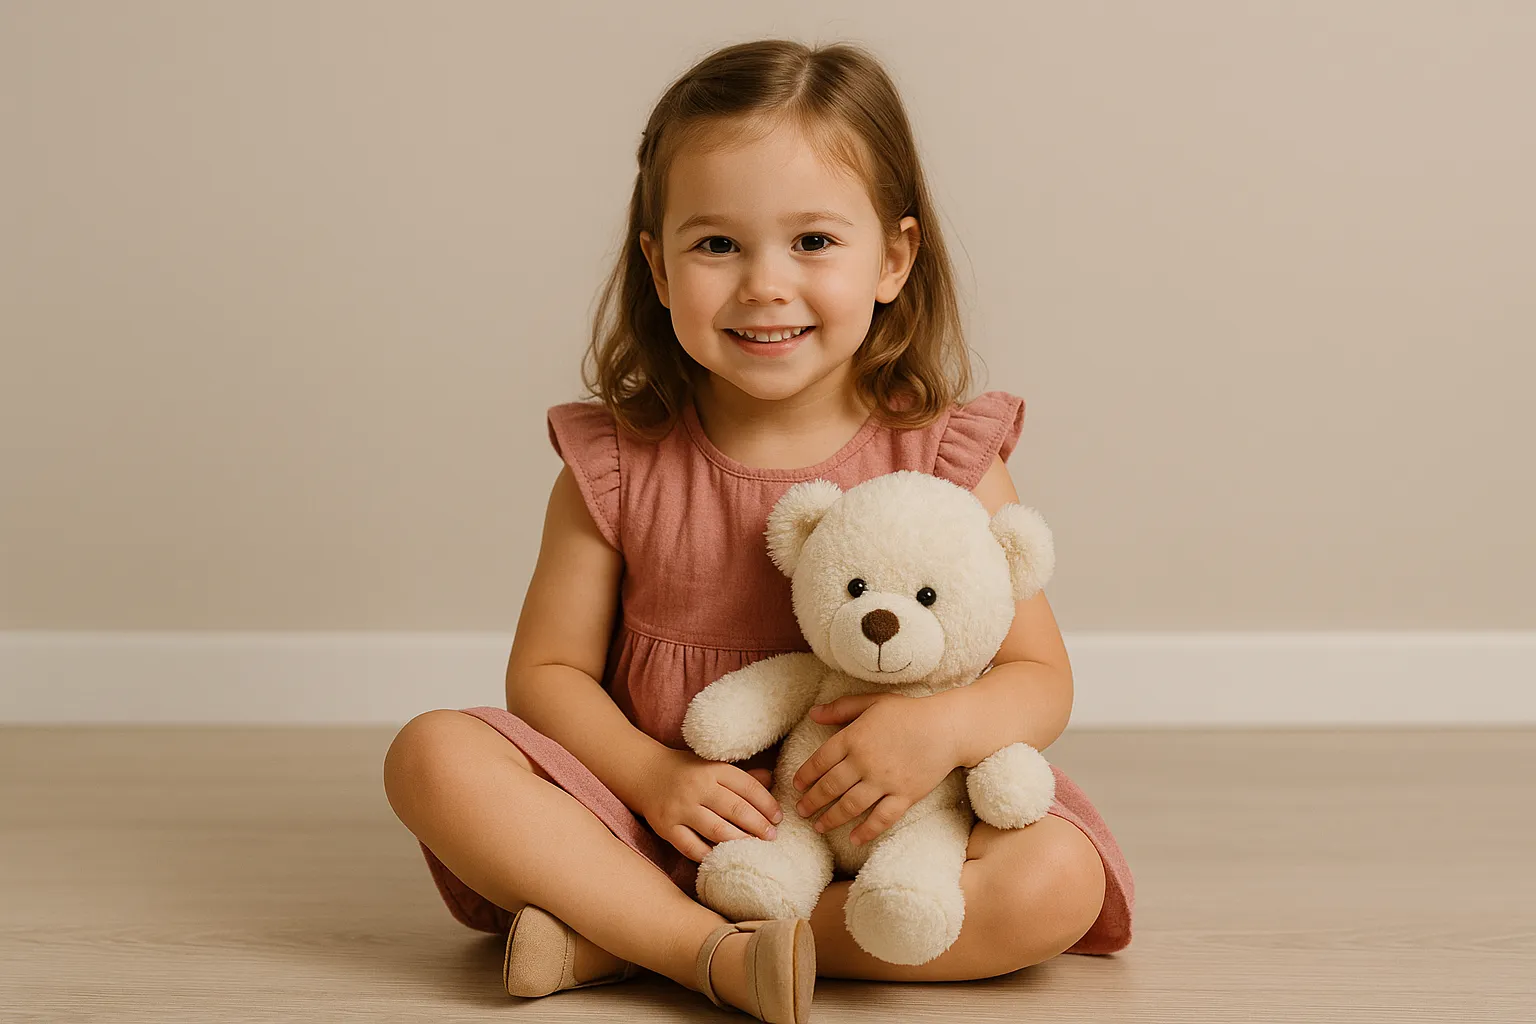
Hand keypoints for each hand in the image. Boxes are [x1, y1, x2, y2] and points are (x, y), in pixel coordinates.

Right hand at [632, 748, 783, 862]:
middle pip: (735, 810)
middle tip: (772, 837)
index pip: (747, 786)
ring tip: (754, 848)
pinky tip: (724, 858)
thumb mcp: (713, 766)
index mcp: (712, 769)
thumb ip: (742, 776)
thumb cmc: (687, 771)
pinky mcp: (666, 827)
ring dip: (740, 841)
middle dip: (758, 825)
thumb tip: (772, 779)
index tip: (778, 817)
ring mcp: (680, 808)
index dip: (767, 803)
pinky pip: (691, 847)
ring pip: (717, 831)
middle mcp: (697, 787)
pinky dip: (709, 855)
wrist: (644, 771)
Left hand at [791, 692, 959, 846]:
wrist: (947, 727)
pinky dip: (866, 831)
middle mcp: (865, 761)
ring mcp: (885, 781)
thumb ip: (841, 708)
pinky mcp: (905, 795)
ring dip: (831, 818)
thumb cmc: (909, 712)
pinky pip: (882, 818)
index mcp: (855, 737)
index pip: (820, 761)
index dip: (805, 775)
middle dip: (812, 801)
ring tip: (819, 826)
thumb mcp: (873, 702)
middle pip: (830, 786)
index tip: (797, 786)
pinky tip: (854, 838)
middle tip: (801, 811)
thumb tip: (813, 713)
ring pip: (850, 805)